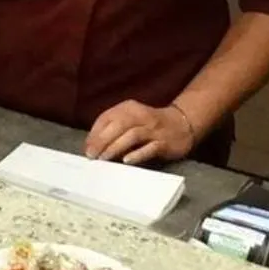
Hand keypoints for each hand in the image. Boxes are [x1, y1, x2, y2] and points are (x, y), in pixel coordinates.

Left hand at [84, 101, 198, 164]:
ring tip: (104, 159)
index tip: (87, 149)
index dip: (95, 133)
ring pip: (132, 135)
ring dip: (116, 147)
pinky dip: (137, 154)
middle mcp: (140, 116)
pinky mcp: (164, 142)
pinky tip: (127, 161)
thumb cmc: (149, 125)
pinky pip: (150, 148)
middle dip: (102, 140)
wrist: (182, 124)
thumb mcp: (130, 120)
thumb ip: (112, 129)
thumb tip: (91, 146)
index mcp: (128, 108)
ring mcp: (153, 129)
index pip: (107, 118)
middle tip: (92, 155)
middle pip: (118, 125)